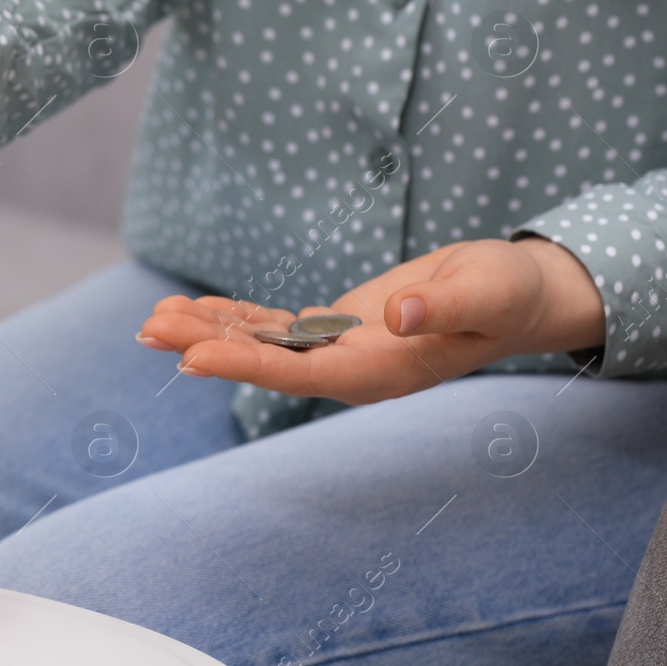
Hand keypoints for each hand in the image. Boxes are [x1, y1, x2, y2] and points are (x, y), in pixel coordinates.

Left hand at [136, 237, 606, 403]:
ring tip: (152, 320)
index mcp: (383, 371)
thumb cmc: (507, 294)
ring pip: (262, 345)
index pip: (301, 375)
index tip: (192, 357)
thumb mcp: (486, 291)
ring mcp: (340, 353)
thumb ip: (446, 305)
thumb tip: (399, 314)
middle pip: (267, 362)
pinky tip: (193, 310)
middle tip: (148, 329)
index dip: (245, 364)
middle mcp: (351, 370)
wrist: (518, 295)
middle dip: (207, 345)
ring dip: (208, 331)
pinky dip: (233, 317)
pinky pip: (274, 328)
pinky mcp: (335, 330)